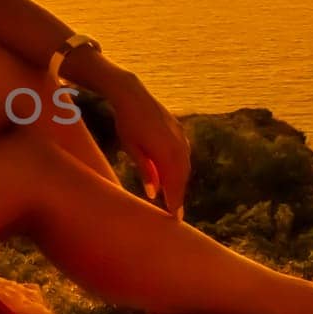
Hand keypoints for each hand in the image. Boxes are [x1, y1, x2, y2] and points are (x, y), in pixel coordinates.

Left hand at [105, 71, 190, 220]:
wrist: (133, 95)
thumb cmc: (128, 123)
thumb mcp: (132, 149)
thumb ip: (145, 171)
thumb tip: (154, 193)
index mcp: (167, 152)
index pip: (174, 184)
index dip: (175, 203)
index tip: (175, 219)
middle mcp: (179, 145)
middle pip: (182, 177)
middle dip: (179, 196)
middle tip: (175, 214)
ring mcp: (181, 137)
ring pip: (184, 166)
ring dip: (179, 183)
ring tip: (173, 198)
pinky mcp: (180, 131)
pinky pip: (183, 155)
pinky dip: (179, 168)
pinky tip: (172, 175)